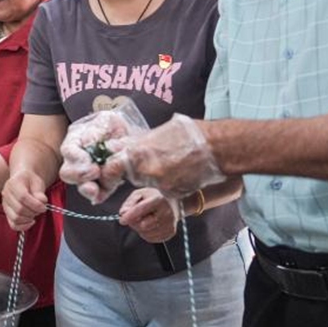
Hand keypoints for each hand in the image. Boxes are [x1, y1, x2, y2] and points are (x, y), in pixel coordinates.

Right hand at [2, 170, 49, 230]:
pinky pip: (13, 225)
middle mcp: (6, 194)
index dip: (35, 204)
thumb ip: (39, 193)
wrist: (24, 180)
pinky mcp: (7, 213)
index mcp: (13, 183)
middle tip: (41, 209)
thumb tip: (42, 202)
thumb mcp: (37, 182)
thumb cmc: (30, 181)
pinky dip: (23, 226)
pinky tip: (31, 221)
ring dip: (29, 219)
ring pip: (16, 218)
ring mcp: (5, 204)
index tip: (44, 207)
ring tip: (35, 212)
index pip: (22, 197)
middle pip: (19, 209)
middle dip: (33, 212)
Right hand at [58, 101, 148, 203]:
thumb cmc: (114, 126)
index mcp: (76, 141)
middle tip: (95, 172)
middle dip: (79, 176)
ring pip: (81, 185)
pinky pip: (98, 194)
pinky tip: (102, 194)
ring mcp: (89, 174)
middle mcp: (78, 159)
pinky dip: (100, 195)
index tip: (88, 160)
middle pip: (68, 172)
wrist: (131, 134)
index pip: (69, 151)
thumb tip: (89, 143)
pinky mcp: (103, 184)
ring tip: (95, 189)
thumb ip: (96, 130)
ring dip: (87, 189)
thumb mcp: (106, 120)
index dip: (77, 158)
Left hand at [109, 114, 224, 198]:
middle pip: (131, 175)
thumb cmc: (190, 134)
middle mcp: (144, 171)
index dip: (109, 171)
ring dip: (154, 176)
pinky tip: (181, 171)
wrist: (218, 147)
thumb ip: (136, 142)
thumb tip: (118, 146)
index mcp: (137, 153)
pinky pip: (163, 190)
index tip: (111, 171)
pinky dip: (169, 183)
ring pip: (148, 183)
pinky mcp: (172, 194)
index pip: (111, 168)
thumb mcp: (158, 132)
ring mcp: (158, 185)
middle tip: (156, 160)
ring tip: (174, 162)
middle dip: (137, 169)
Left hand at [118, 188, 180, 242]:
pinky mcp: (170, 233)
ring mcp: (170, 223)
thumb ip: (130, 202)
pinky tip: (149, 225)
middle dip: (134, 223)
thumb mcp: (140, 194)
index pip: (142, 209)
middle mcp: (166, 212)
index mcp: (159, 199)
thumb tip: (123, 213)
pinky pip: (151, 238)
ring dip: (140, 229)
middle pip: (143, 225)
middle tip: (134, 218)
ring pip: (146, 233)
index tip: (122, 220)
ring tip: (144, 220)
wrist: (172, 203)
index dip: (130, 216)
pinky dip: (146, 233)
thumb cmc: (153, 198)